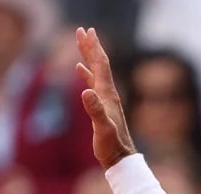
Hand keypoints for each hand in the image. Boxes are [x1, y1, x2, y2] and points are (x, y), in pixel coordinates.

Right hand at [75, 27, 136, 168]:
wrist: (120, 158)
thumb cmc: (111, 145)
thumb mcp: (102, 128)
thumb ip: (95, 110)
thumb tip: (86, 91)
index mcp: (108, 95)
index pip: (101, 65)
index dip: (94, 47)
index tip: (86, 31)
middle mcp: (108, 94)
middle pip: (99, 64)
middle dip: (91, 46)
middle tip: (82, 29)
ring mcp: (105, 100)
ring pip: (96, 71)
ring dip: (88, 56)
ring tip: (81, 43)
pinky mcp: (102, 107)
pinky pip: (93, 83)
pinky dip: (86, 73)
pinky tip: (80, 69)